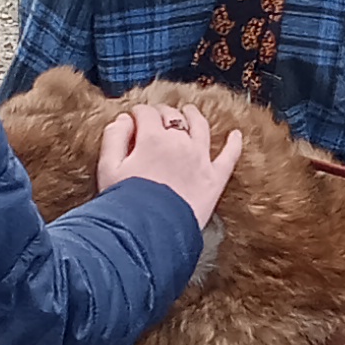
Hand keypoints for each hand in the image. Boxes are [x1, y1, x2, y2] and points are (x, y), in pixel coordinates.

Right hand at [93, 103, 245, 223]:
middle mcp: (179, 143)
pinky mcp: (214, 179)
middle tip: (155, 117)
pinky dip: (234, 144)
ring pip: (200, 127)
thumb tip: (123, 120)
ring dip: (194, 116)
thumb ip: (114, 138)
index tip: (134, 119)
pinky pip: (229, 157)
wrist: (150, 233)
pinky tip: (235, 135)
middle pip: (172, 116)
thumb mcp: (108, 169)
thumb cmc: (124, 205)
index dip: (137, 113)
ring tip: (190, 112)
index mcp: (152, 138)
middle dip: (161, 113)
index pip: (145, 113)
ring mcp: (200, 159)